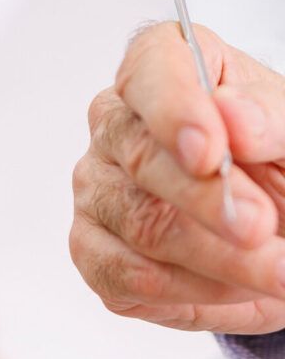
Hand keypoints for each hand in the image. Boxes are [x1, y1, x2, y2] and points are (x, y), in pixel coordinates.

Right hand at [70, 21, 284, 333]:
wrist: (271, 222)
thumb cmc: (271, 157)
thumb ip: (268, 118)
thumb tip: (236, 117)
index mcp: (161, 66)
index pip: (147, 71)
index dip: (173, 109)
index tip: (209, 150)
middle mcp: (115, 120)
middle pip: (140, 156)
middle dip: (206, 199)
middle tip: (260, 226)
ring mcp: (96, 183)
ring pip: (139, 225)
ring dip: (218, 258)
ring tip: (278, 272)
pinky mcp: (92, 246)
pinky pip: (126, 277)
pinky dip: (191, 292)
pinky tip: (235, 287)